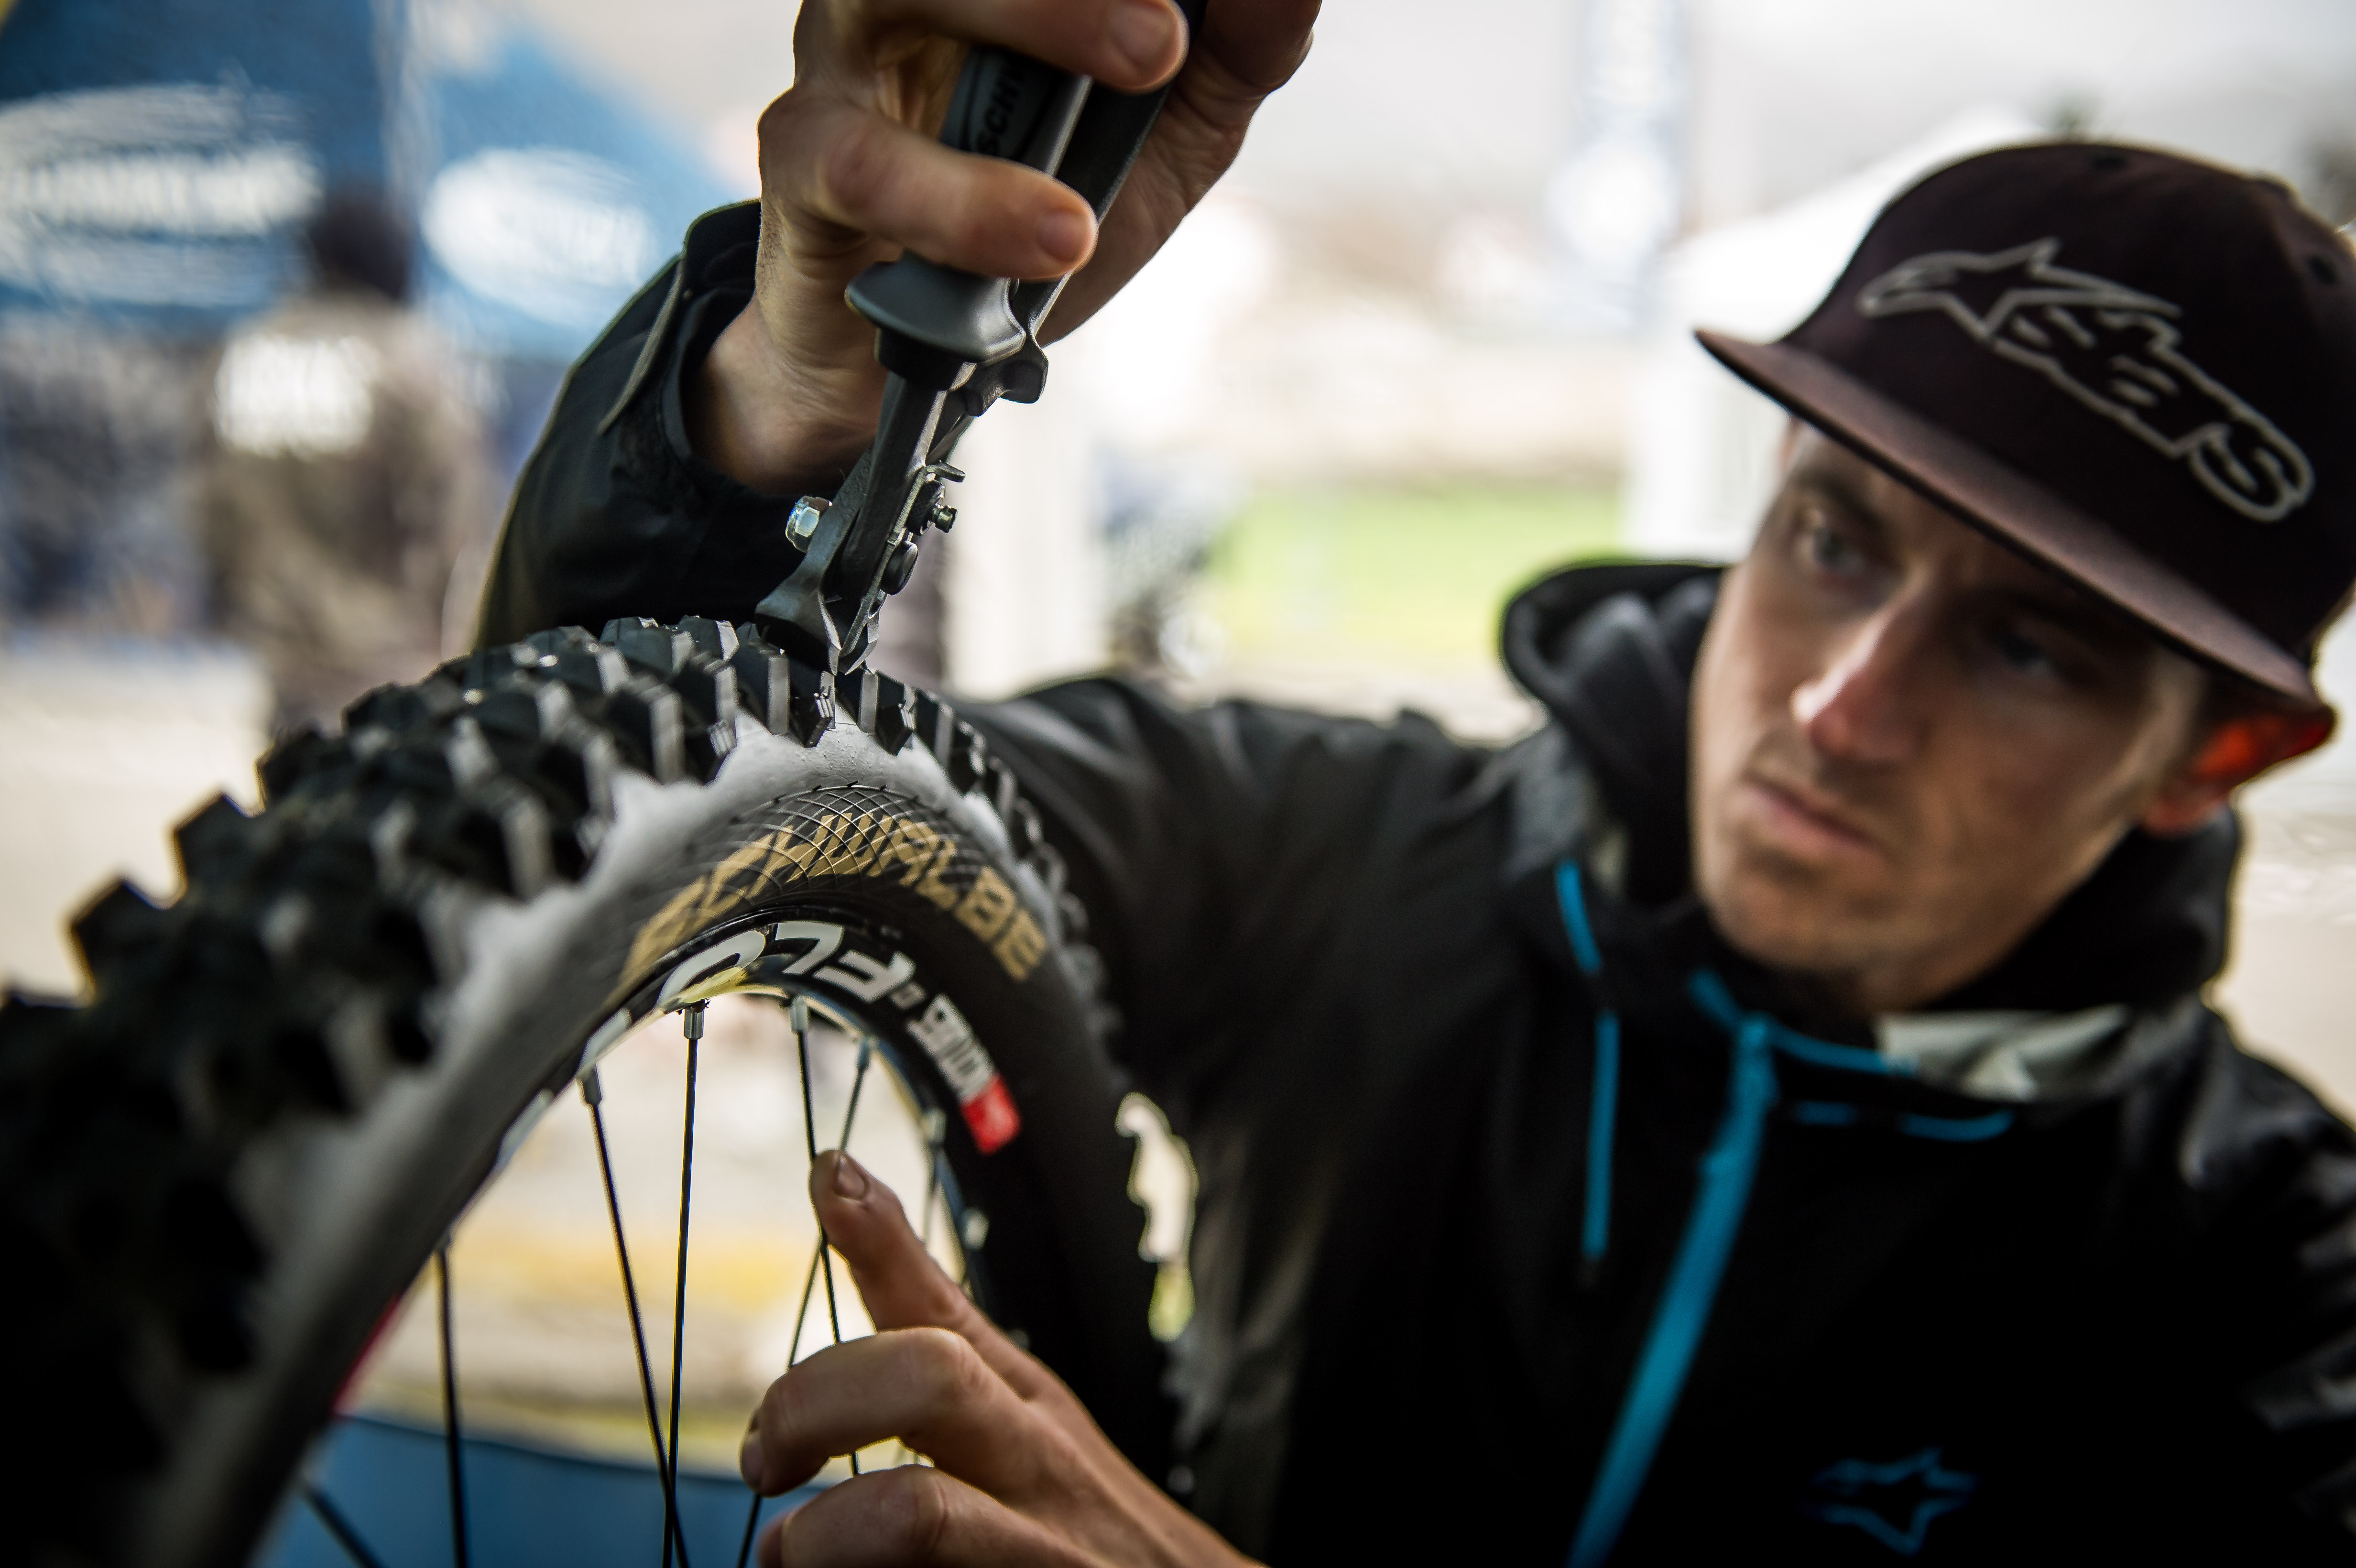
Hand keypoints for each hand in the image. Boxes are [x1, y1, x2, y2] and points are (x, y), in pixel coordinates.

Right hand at [690, 0, 1318, 492]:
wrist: (930, 354)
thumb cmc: (1043, 208)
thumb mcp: (1168, 132)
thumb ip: (1234, 49)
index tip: (1182, 16)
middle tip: (1165, 39)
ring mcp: (843, 57)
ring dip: (1023, 44)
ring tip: (1115, 145)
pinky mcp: (802, 158)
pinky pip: (862, 161)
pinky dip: (962, 202)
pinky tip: (1050, 238)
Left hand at [739, 1151, 1252, 1567]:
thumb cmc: (1093, 1546)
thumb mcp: (1034, 1451)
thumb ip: (946, 1395)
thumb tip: (822, 1335)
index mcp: (1027, 1413)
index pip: (948, 1309)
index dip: (882, 1239)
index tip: (828, 1176)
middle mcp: (1038, 1469)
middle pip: (926, 1378)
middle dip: (816, 1402)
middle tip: (766, 1460)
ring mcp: (1044, 1552)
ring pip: (916, 1513)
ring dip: (823, 1538)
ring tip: (790, 1558)